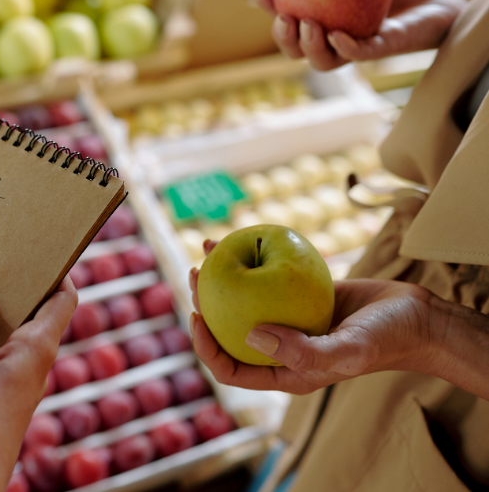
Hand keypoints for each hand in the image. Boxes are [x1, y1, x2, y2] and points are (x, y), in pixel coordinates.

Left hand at [188, 240, 437, 394]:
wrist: (416, 316)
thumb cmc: (384, 340)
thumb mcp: (346, 350)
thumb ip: (302, 351)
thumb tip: (251, 336)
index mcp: (283, 372)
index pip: (231, 368)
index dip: (205, 347)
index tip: (195, 314)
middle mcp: (280, 349)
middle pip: (228, 332)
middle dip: (205, 305)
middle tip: (196, 273)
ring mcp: (288, 323)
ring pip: (243, 303)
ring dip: (223, 280)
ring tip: (207, 250)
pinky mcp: (300, 298)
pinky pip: (267, 280)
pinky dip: (252, 262)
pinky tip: (239, 239)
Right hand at [249, 0, 464, 69]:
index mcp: (319, 18)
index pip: (284, 14)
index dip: (266, 3)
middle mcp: (331, 39)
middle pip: (296, 49)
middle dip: (283, 37)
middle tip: (285, 18)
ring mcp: (354, 47)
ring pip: (321, 61)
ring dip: (308, 47)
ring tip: (307, 25)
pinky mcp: (381, 50)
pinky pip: (358, 54)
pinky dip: (344, 48)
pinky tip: (336, 34)